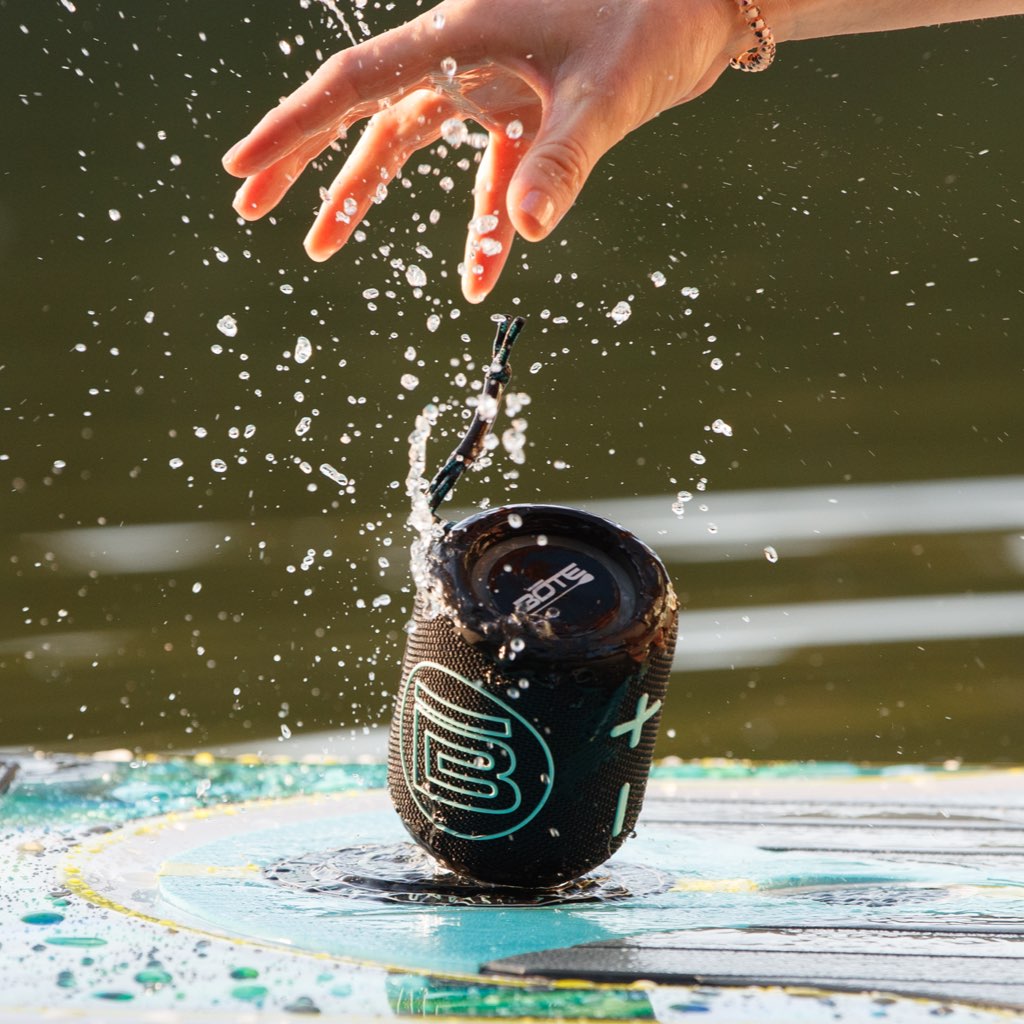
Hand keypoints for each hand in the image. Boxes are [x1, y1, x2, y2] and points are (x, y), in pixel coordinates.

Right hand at [221, 0, 740, 302]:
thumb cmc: (658, 18)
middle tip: (250, 202)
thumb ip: (562, 160)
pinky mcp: (526, 111)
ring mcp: (490, 83)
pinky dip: (480, 225)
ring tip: (321, 244)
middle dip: (303, 160)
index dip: (292, 128)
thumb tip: (520, 236)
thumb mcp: (608, 91)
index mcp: (460, 36)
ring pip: (407, 142)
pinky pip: (486, 175)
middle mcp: (462, 56)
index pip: (353, 85)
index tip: (241, 166)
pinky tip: (480, 277)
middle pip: (361, 112)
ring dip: (367, 194)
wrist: (707, 2)